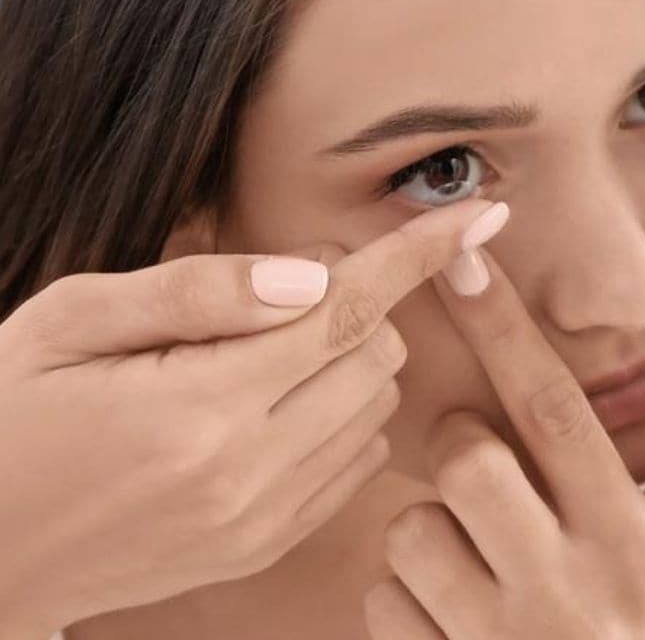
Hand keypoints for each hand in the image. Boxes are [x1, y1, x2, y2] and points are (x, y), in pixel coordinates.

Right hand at [0, 197, 502, 637]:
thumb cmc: (11, 415)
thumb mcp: (72, 320)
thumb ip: (197, 291)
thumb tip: (309, 275)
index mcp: (199, 407)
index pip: (349, 310)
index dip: (420, 253)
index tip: (481, 215)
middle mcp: (247, 472)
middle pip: (379, 355)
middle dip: (357, 305)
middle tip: (279, 295)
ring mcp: (260, 519)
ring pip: (378, 406)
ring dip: (351, 359)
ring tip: (267, 351)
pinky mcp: (262, 545)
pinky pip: (357, 463)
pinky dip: (344, 414)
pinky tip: (279, 401)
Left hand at [365, 240, 644, 639]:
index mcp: (625, 538)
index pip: (553, 408)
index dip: (504, 328)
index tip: (459, 263)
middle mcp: (561, 587)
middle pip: (466, 457)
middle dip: (461, 445)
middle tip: (488, 470)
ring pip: (412, 528)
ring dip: (431, 530)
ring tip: (481, 561)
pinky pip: (381, 598)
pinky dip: (403, 596)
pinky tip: (454, 618)